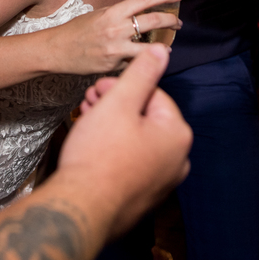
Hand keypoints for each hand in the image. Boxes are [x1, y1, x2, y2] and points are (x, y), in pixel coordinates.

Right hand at [53, 0, 182, 74]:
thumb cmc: (77, 30)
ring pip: (149, 49)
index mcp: (113, 12)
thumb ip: (119, 14)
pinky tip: (144, 62)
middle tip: (178, 23)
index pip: (145, 0)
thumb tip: (138, 13)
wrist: (57, 50)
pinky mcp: (113, 66)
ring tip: (166, 48)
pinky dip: (141, 62)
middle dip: (171, 21)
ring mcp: (116, 50)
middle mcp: (116, 29)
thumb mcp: (99, 14)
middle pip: (154, 22)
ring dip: (162, 48)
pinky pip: (133, 64)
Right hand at [61, 45, 192, 237]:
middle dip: (116, 105)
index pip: (152, 95)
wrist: (81, 208)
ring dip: (112, 126)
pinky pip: (132, 164)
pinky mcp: (144, 198)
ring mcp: (162, 183)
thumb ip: (142, 73)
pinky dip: (115, 151)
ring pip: (137, 141)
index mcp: (177, 134)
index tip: (98, 88)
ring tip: (86, 122)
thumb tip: (161, 51)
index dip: (121, 87)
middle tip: (89, 102)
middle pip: (145, 118)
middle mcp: (178, 160)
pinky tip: (92, 148)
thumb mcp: (119, 102)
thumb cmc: (98, 155)